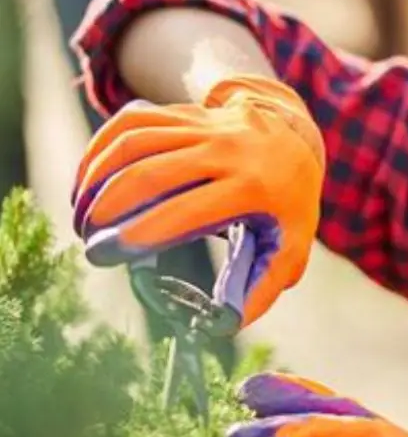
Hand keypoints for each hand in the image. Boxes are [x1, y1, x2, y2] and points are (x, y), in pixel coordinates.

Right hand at [71, 75, 324, 326]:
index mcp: (252, 187)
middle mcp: (226, 150)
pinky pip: (131, 122)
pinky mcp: (184, 112)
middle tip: (91, 243)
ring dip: (96, 180)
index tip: (109, 254)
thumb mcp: (293, 246)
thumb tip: (227, 324)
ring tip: (83, 218)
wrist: (296, 139)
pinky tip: (87, 181)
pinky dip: (100, 150)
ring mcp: (203, 126)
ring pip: (134, 144)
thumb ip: (264, 287)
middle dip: (109, 208)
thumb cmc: (289, 203)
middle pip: (151, 174)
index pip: (187, 210)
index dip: (143, 232)